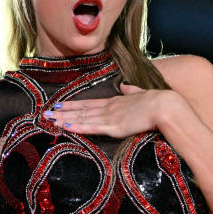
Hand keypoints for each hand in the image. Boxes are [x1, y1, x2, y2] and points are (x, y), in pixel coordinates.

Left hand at [41, 84, 176, 137]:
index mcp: (116, 101)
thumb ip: (132, 91)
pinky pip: (91, 127)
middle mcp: (109, 108)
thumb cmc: (158, 102)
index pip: (89, 103)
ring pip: (82, 118)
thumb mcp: (142, 94)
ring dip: (64, 119)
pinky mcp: (114, 127)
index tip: (60, 105)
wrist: (166, 106)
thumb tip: (125, 85)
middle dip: (63, 112)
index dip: (73, 105)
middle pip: (81, 110)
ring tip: (49, 119)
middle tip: (46, 113)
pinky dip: (76, 127)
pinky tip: (64, 127)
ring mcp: (110, 117)